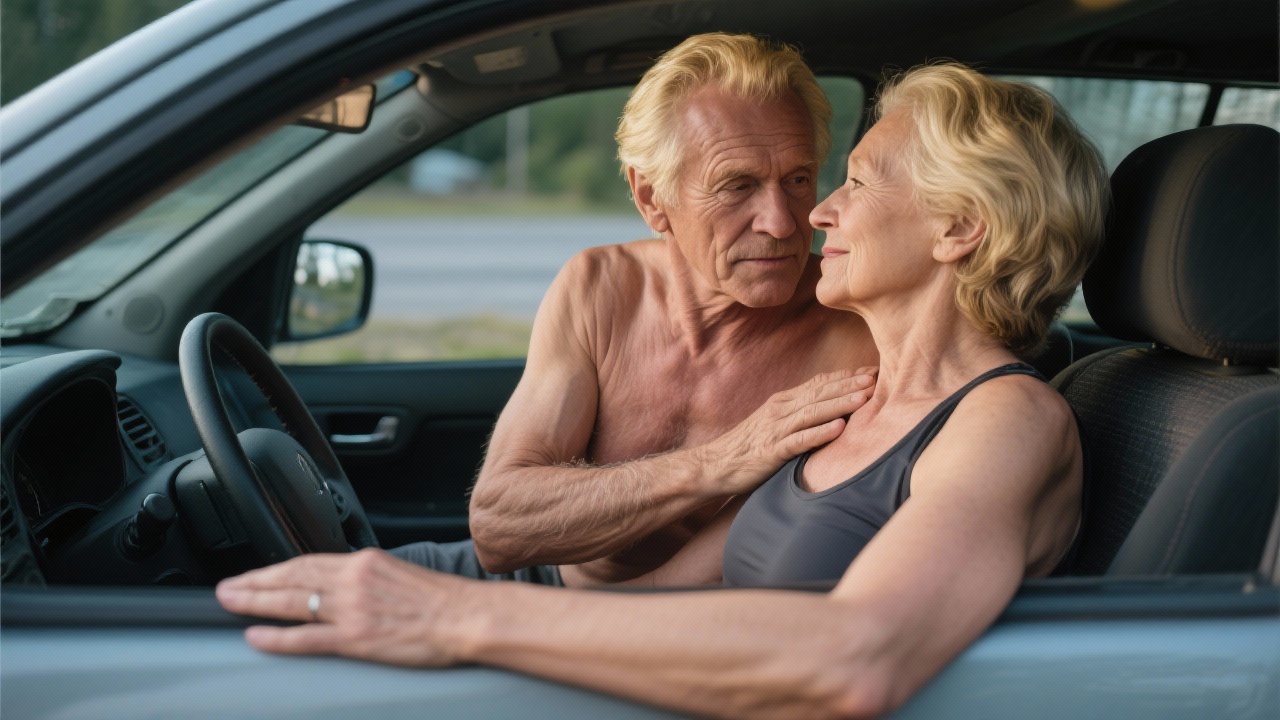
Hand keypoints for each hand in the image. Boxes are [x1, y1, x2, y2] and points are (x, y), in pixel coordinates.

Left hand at [215, 548, 469, 666]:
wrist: (467, 617)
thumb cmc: (443, 601)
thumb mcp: (400, 574)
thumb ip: (368, 577)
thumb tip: (345, 583)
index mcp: (364, 562)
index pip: (308, 561)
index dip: (275, 568)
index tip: (254, 573)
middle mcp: (353, 581)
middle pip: (291, 577)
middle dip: (254, 581)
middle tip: (225, 586)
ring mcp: (352, 609)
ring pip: (291, 601)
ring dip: (254, 602)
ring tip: (230, 603)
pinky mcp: (356, 638)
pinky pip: (306, 637)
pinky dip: (277, 637)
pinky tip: (255, 636)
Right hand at [703, 367, 875, 494]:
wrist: (714, 465)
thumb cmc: (747, 447)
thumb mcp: (773, 423)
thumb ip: (798, 413)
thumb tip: (828, 407)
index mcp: (783, 402)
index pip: (819, 383)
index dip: (846, 376)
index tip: (873, 370)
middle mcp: (780, 411)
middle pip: (820, 393)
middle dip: (850, 385)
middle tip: (878, 378)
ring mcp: (776, 430)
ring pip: (813, 413)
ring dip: (840, 404)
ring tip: (865, 398)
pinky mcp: (771, 452)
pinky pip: (799, 441)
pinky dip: (820, 434)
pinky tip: (839, 429)